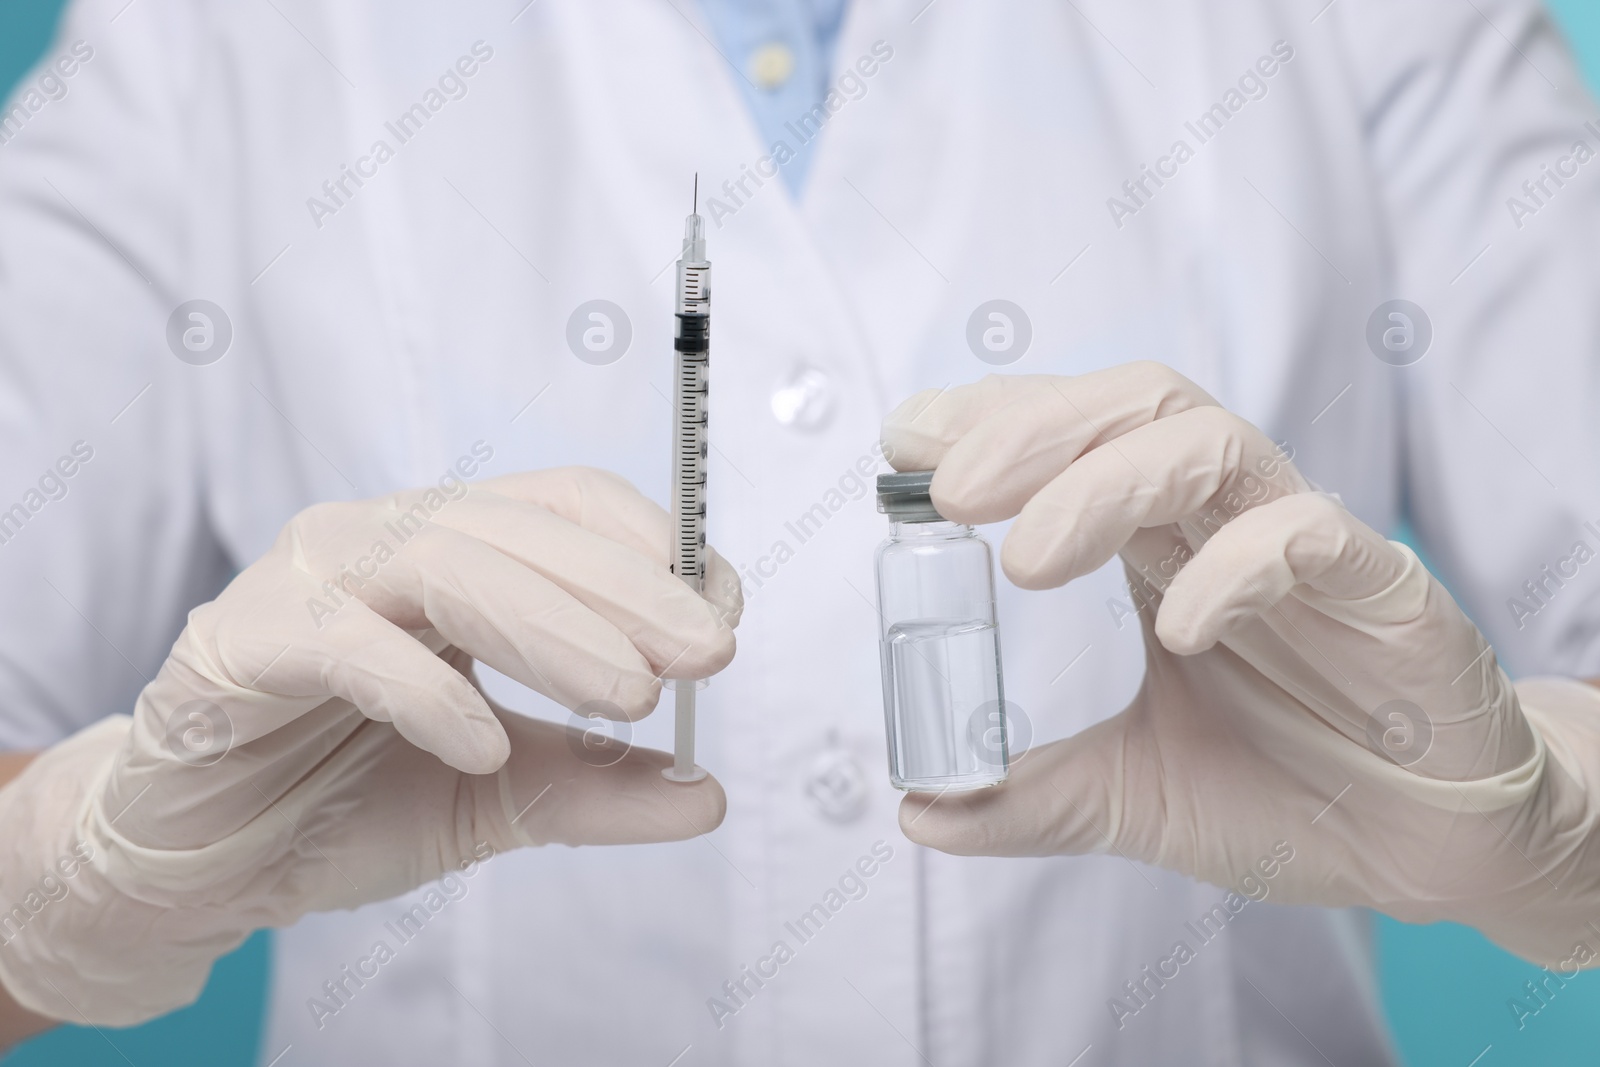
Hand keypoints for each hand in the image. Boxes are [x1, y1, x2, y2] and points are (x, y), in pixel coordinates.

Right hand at [0, 467, 739, 1024]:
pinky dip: (426, 690)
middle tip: (707, 653)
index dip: (654, 554)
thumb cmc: (341, 798)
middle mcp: (382, 542)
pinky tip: (483, 744)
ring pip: (446, 565)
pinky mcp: (240, 644)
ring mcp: (309, 581)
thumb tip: (707, 794)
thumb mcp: (498, 799)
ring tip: (629, 694)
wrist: (203, 861)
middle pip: (522, 530)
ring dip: (552, 626)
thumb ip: (597, 788)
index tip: (721, 620)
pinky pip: (345, 644)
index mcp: (453, 554)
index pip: (567, 509)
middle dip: (628, 590)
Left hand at [884, 365, 1599, 966]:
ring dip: (1107, 479)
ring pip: (1210, 443)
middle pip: (1132, 408)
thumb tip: (918, 811)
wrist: (1433, 854)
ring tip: (1027, 556)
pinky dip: (1237, 565)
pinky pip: (1312, 535)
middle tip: (947, 489)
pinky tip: (1178, 626)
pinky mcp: (1387, 594)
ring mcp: (1306, 548)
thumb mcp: (1137, 798)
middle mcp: (1224, 523)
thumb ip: (1033, 797)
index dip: (992, 422)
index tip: (906, 444)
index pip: (1075, 438)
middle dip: (1032, 429)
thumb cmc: (1294, 796)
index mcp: (1163, 545)